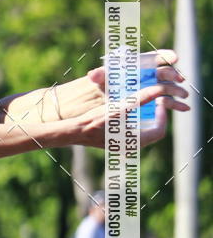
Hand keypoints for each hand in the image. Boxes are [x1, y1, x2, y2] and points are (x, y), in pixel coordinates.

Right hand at [67, 48, 189, 147]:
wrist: (75, 131)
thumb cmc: (96, 120)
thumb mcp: (119, 108)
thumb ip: (140, 99)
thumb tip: (159, 89)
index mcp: (137, 142)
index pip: (159, 129)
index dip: (162, 114)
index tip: (158, 101)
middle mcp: (132, 148)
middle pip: (153, 131)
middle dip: (155, 116)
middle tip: (153, 101)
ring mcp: (125, 147)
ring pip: (144, 132)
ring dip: (146, 118)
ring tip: (143, 104)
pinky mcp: (117, 144)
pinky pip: (133, 134)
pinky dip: (136, 122)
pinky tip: (129, 111)